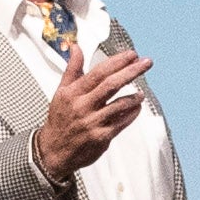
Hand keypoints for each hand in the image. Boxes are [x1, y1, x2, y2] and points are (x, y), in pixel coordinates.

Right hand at [30, 44, 152, 179]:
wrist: (53, 151)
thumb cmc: (60, 120)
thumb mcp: (61, 92)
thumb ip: (72, 69)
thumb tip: (76, 48)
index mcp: (73, 93)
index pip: (99, 72)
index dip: (117, 61)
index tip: (131, 55)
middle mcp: (83, 106)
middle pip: (112, 85)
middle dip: (131, 71)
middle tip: (146, 63)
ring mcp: (92, 123)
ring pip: (119, 105)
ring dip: (134, 97)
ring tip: (141, 93)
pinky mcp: (101, 137)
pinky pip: (121, 123)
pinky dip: (131, 114)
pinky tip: (136, 108)